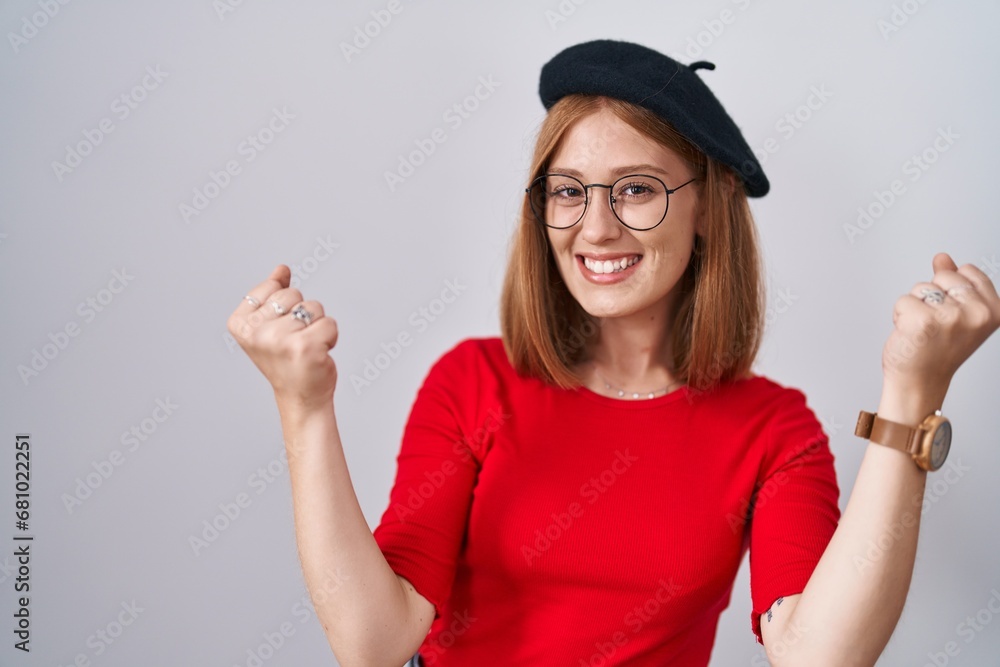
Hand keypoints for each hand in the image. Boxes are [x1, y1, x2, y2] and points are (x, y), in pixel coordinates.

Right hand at [226, 264, 338, 411]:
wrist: (301, 397)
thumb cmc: (286, 360)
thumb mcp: (270, 325)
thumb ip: (273, 293)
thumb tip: (281, 268)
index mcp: (240, 324)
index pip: (272, 286)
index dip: (283, 306)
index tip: (277, 330)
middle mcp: (256, 332)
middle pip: (292, 294)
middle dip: (300, 313)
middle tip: (293, 341)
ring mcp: (280, 340)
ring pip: (313, 307)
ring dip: (316, 325)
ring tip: (305, 347)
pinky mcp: (306, 347)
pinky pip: (329, 323)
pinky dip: (330, 337)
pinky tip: (319, 354)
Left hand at [882, 253, 999, 393]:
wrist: (919, 381)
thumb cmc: (937, 349)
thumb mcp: (958, 313)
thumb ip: (953, 282)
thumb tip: (942, 257)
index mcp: (994, 310)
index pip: (968, 271)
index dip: (952, 289)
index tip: (953, 315)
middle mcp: (977, 314)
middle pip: (943, 277)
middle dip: (933, 296)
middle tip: (936, 325)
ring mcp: (951, 317)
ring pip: (921, 288)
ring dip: (916, 306)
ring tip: (923, 330)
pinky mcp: (923, 322)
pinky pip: (903, 300)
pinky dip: (900, 314)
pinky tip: (910, 334)